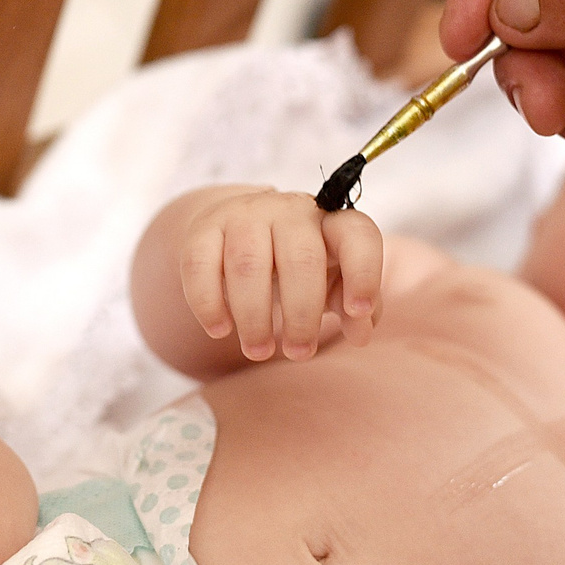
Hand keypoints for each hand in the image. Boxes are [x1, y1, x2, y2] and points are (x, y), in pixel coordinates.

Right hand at [177, 189, 382, 361]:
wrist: (238, 229)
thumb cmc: (297, 266)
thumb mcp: (331, 283)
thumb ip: (353, 307)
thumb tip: (360, 332)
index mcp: (331, 223)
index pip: (357, 235)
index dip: (363, 272)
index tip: (357, 311)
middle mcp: (291, 211)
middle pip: (301, 259)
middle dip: (302, 314)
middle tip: (298, 353)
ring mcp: (246, 215)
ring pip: (248, 264)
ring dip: (254, 317)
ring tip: (258, 351)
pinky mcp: (204, 228)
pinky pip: (200, 265)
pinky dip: (209, 304)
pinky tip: (220, 329)